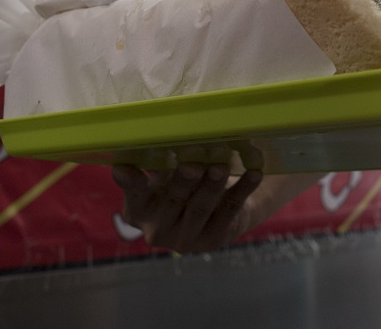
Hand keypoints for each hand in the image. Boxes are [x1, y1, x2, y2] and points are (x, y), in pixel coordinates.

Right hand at [112, 161, 263, 253]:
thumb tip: (162, 139)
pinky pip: (229, 210)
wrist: (217, 212)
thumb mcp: (167, 176)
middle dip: (183, 180)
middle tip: (192, 164)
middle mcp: (155, 230)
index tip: (127, 167)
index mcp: (137, 210)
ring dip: (212, 185)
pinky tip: (253, 174)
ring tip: (221, 167)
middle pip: (172, 200)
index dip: (131, 181)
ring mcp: (184, 240)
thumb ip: (160, 165)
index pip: (133, 193)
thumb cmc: (184, 185)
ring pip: (201, 207)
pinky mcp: (212, 240)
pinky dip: (243, 189)